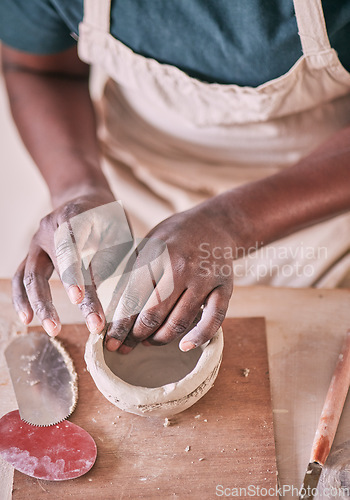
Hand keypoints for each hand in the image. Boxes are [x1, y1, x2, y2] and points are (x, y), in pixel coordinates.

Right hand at [12, 188, 132, 336]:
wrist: (85, 198)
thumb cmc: (109, 220)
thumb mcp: (120, 232)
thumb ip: (115, 258)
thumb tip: (117, 296)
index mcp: (75, 217)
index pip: (71, 248)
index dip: (74, 274)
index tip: (79, 298)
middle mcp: (51, 228)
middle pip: (53, 266)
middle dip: (67, 296)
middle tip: (85, 323)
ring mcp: (37, 241)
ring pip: (31, 274)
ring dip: (41, 304)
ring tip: (53, 330)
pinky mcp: (32, 254)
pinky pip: (20, 277)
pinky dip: (22, 298)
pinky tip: (27, 320)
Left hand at [104, 196, 235, 352]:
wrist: (215, 223)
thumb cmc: (174, 237)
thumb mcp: (148, 244)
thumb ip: (132, 273)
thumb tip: (111, 310)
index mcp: (156, 254)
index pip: (133, 297)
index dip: (120, 324)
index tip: (110, 342)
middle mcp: (180, 267)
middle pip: (154, 313)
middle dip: (136, 336)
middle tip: (126, 347)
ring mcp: (205, 278)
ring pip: (180, 321)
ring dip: (161, 339)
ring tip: (149, 343)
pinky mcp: (225, 287)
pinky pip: (213, 319)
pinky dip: (199, 337)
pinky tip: (185, 346)